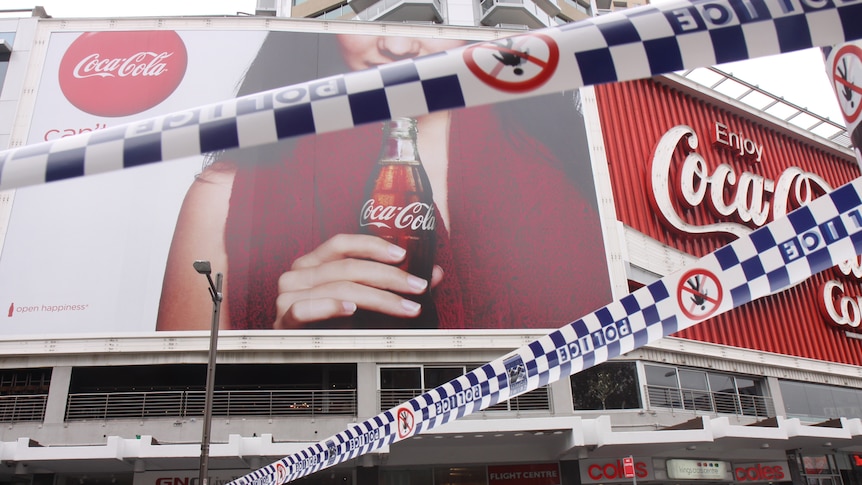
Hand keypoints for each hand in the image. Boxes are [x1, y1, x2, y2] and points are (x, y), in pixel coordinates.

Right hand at [274, 233, 443, 327]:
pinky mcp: (284, 320)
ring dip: (378, 297)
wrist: (298, 359)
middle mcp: (298, 274)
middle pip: (348, 266)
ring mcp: (288, 296)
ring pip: (338, 287)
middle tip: (417, 287)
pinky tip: (352, 309)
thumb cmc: (332, 327)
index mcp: (314, 263)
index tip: (403, 256)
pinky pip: (306, 308)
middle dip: (389, 277)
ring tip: (405, 307)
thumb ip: (397, 288)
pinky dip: (330, 307)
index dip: (374, 246)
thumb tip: (434, 274)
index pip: (342, 243)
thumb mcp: (368, 304)